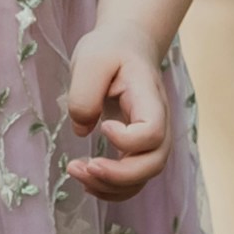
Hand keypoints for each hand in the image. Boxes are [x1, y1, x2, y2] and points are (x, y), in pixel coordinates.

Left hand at [63, 31, 175, 204]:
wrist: (126, 46)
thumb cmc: (110, 50)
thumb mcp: (91, 59)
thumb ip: (84, 93)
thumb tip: (83, 129)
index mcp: (149, 98)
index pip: (153, 132)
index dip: (129, 139)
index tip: (103, 125)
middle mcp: (158, 123)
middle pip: (153, 163)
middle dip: (118, 176)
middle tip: (83, 167)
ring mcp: (150, 139)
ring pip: (142, 178)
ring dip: (109, 186)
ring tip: (76, 171)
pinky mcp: (136, 148)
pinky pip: (132, 180)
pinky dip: (110, 187)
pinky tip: (86, 179)